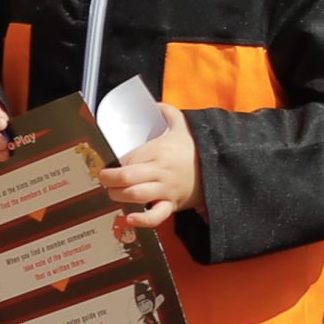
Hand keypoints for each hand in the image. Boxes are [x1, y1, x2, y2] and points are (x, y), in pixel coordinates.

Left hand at [102, 104, 200, 231]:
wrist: (220, 166)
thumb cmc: (196, 147)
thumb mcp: (183, 124)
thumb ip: (166, 111)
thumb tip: (151, 104)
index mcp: (160, 150)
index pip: (128, 157)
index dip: (114, 162)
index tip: (108, 161)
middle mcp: (161, 170)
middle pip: (126, 177)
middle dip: (108, 180)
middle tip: (103, 178)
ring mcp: (166, 189)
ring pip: (135, 195)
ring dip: (118, 196)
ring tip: (114, 192)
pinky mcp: (172, 204)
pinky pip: (156, 216)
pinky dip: (141, 220)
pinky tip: (130, 218)